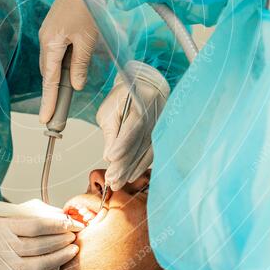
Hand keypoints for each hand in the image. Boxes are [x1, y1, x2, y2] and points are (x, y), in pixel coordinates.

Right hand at [0, 215, 80, 269]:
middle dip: (62, 239)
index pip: (35, 225)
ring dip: (60, 256)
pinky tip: (58, 266)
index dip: (58, 224)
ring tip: (72, 249)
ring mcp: (3, 268)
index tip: (71, 222)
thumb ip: (31, 213)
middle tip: (75, 234)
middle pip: (40, 245)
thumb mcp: (2, 216)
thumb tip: (60, 215)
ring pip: (39, 264)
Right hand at [38, 0, 98, 123]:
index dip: (48, 100)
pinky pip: (55, 54)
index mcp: (51, 43)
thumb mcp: (87, 39)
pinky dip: (60, 67)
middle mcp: (46, 40)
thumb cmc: (88, 7)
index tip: (45, 118)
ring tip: (61, 99)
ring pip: (52, 64)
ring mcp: (49, 34)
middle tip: (53, 115)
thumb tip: (75, 85)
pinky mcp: (55, 29)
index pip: (49, 80)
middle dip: (50, 94)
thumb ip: (80, 64)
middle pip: (48, 73)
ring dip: (56, 80)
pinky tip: (68, 73)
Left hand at [96, 62, 169, 189]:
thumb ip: (111, 131)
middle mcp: (156, 116)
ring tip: (117, 182)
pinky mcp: (160, 136)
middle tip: (111, 179)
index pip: (133, 127)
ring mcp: (160, 127)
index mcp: (142, 103)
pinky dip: (140, 166)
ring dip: (131, 169)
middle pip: (140, 143)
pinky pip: (151, 154)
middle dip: (124, 163)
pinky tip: (130, 177)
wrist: (145, 87)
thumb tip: (109, 156)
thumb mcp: (110, 109)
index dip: (122, 144)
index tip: (110, 157)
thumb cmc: (124, 97)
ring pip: (145, 151)